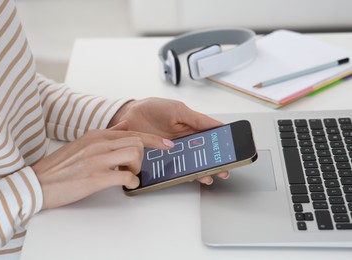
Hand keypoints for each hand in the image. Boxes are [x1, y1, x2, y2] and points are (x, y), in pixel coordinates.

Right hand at [32, 128, 173, 209]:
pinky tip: (124, 184)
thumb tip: (125, 125)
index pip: (132, 132)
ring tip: (126, 175)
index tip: (167, 144)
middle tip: (134, 167)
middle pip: (137, 142)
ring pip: (135, 155)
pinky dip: (131, 182)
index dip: (154, 140)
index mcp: (96, 135)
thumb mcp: (83, 142)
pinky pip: (127, 176)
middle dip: (143, 157)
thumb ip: (106, 133)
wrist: (38, 182)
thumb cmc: (60, 166)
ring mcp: (97, 159)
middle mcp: (98, 143)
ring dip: (136, 168)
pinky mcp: (96, 177)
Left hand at [109, 98, 229, 183]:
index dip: (220, 146)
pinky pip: (176, 169)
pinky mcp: (163, 160)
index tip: (230, 152)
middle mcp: (185, 141)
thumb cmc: (152, 109)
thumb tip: (218, 125)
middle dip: (215, 163)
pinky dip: (184, 174)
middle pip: (204, 155)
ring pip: (192, 164)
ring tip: (208, 176)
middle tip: (223, 169)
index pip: (211, 138)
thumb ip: (196, 119)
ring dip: (201, 171)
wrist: (128, 116)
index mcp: (191, 128)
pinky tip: (190, 177)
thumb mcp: (177, 110)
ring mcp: (174, 152)